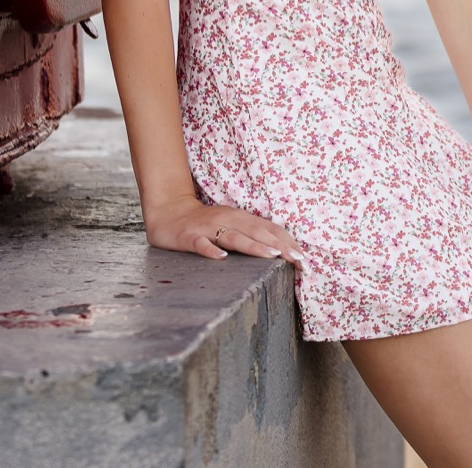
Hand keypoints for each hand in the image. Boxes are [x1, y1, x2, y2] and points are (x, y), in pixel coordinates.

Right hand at [143, 194, 309, 269]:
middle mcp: (227, 220)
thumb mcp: (230, 225)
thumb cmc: (203, 223)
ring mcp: (208, 228)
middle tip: (299, 259)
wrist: (167, 212)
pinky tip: (220, 257)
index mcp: (239, 218)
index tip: (304, 257)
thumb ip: (250, 235)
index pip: (268, 228)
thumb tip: (279, 250)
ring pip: (234, 237)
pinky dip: (211, 250)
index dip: (287, 241)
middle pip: (257, 232)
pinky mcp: (189, 237)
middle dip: (280, 245)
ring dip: (254, 246)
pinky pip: (201, 244)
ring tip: (272, 256)